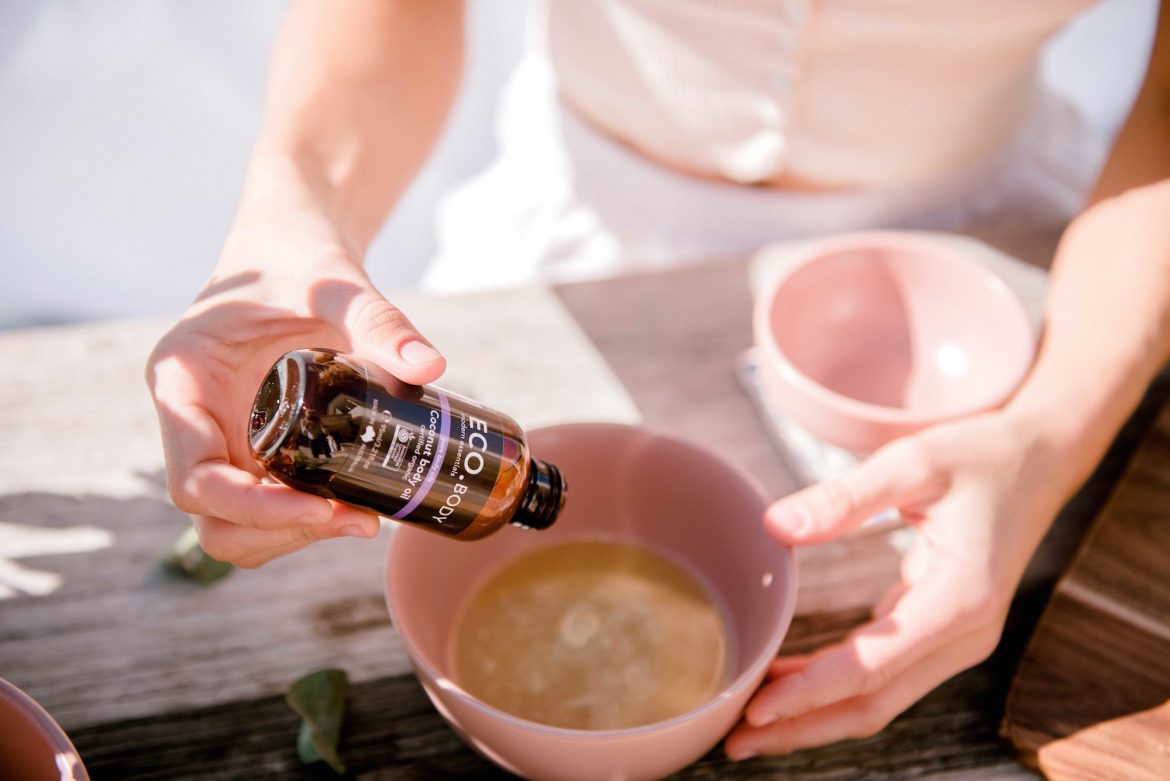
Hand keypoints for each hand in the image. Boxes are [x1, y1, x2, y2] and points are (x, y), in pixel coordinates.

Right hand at [146, 200, 445, 566]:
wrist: (296, 239)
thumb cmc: (298, 252)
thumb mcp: (335, 282)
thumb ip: (379, 321)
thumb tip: (430, 366)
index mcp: (182, 379)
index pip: (193, 478)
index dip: (249, 509)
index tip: (319, 509)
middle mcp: (192, 418)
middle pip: (212, 516)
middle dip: (280, 532)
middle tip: (359, 520)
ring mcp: (222, 437)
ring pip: (235, 524)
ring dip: (293, 537)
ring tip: (364, 517)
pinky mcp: (255, 444)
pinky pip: (268, 503)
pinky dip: (305, 519)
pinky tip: (357, 502)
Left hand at [725, 409, 1066, 757]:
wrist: (1038, 459)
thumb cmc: (978, 456)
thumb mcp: (912, 462)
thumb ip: (845, 497)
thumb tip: (778, 526)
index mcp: (961, 600)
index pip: (873, 667)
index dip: (810, 692)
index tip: (756, 708)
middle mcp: (965, 636)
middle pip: (874, 704)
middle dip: (803, 726)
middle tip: (735, 740)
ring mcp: (957, 640)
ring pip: (879, 699)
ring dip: (815, 715)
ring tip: (748, 723)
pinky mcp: (941, 632)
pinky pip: (884, 675)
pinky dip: (834, 688)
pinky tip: (788, 682)